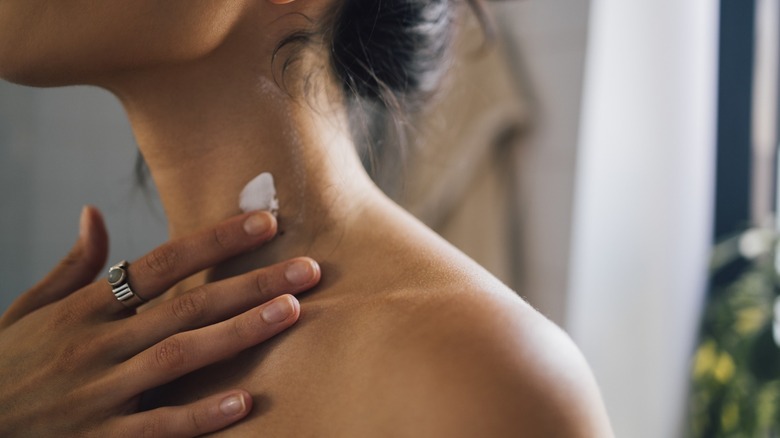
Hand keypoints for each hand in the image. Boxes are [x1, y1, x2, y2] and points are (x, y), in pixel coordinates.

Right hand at [0, 206, 320, 436]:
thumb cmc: (6, 364)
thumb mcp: (29, 309)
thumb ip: (71, 266)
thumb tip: (94, 213)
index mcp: (85, 307)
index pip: (163, 262)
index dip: (216, 239)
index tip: (265, 222)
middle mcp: (98, 343)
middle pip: (187, 305)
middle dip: (251, 284)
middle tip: (307, 269)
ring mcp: (100, 393)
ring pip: (180, 357)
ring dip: (238, 334)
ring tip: (288, 312)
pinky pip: (159, 427)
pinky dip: (201, 415)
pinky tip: (244, 401)